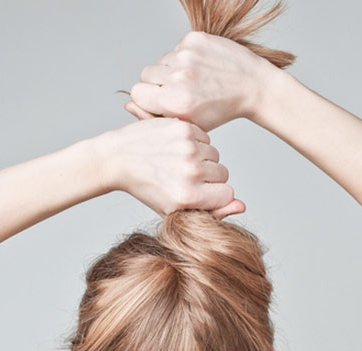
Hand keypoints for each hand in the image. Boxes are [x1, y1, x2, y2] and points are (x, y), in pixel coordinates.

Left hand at [98, 116, 244, 218]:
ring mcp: (187, 147)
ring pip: (215, 154)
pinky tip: (176, 148)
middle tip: (185, 177)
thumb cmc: (148, 189)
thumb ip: (212, 211)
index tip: (199, 193)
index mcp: (188, 196)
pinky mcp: (183, 127)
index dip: (216, 195)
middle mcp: (190, 172)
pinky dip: (196, 143)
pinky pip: (205, 138)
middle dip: (210, 177)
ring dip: (203, 159)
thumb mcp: (176, 209)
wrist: (119, 158)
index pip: (228, 194)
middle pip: (223, 174)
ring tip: (179, 163)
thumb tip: (242, 206)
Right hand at [126, 30, 274, 131]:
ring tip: (191, 81)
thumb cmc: (218, 110)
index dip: (147, 99)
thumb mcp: (187, 124)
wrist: (251, 86)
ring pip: (160, 61)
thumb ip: (156, 118)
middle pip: (146, 75)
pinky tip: (199, 69)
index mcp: (176, 103)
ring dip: (170, 71)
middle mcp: (179, 78)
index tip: (160, 103)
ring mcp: (186, 55)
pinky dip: (182, 59)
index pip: (137, 94)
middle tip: (177, 92)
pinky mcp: (194, 39)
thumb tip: (129, 105)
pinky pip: (174, 49)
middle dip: (157, 84)